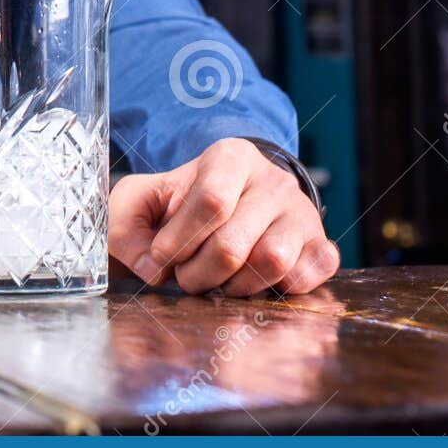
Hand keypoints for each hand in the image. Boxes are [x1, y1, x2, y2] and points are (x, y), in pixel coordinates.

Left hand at [108, 136, 338, 295]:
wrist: (231, 202)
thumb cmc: (180, 202)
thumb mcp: (140, 200)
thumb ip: (127, 227)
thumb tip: (151, 269)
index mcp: (230, 157)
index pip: (211, 201)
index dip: (180, 240)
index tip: (161, 257)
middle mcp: (273, 181)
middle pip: (234, 243)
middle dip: (199, 273)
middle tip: (186, 277)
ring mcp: (302, 213)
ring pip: (272, 262)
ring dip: (235, 286)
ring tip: (218, 281)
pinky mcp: (320, 244)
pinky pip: (309, 276)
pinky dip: (278, 290)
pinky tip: (253, 283)